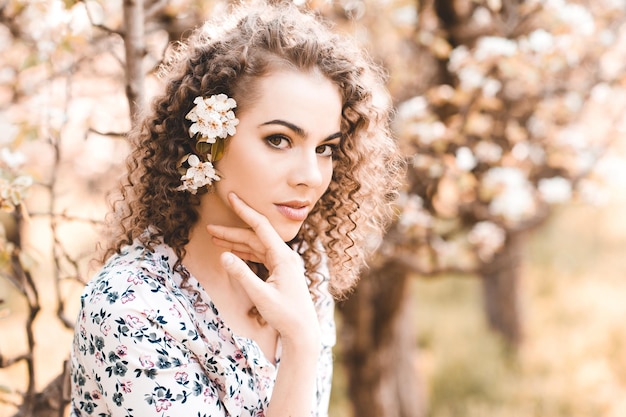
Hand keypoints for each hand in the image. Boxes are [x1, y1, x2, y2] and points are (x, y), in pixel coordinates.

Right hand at [206, 193, 320, 349]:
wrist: (302, 332)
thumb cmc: (285, 315)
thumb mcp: (260, 295)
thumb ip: (242, 274)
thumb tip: (223, 255)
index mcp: (283, 257)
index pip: (261, 227)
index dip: (244, 211)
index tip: (232, 197)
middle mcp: (285, 256)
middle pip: (255, 237)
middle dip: (232, 232)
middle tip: (210, 228)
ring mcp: (283, 263)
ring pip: (256, 246)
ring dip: (236, 242)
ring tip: (214, 238)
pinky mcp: (280, 271)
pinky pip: (259, 256)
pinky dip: (244, 253)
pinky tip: (230, 252)